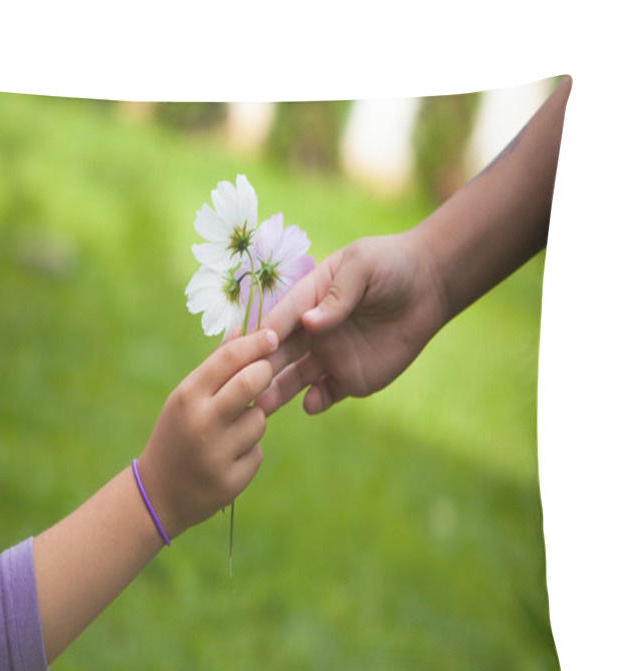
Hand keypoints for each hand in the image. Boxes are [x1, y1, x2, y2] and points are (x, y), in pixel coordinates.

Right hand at [137, 328, 277, 536]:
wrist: (157, 493)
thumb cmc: (176, 433)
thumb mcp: (186, 398)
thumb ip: (216, 365)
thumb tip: (245, 327)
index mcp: (187, 397)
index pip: (229, 359)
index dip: (256, 343)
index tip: (272, 336)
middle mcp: (201, 423)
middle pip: (251, 383)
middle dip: (265, 374)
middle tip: (265, 374)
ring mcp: (217, 455)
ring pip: (259, 421)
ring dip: (254, 420)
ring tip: (229, 431)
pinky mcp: (231, 481)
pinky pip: (257, 452)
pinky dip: (248, 451)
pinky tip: (226, 458)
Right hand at [256, 230, 446, 414]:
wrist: (430, 286)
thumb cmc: (392, 264)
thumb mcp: (362, 266)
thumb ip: (338, 295)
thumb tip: (310, 322)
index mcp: (307, 300)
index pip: (278, 320)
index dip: (261, 336)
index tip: (242, 351)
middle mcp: (311, 332)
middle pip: (278, 354)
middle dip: (259, 369)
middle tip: (239, 386)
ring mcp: (329, 357)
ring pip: (295, 379)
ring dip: (278, 391)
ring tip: (261, 406)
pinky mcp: (350, 378)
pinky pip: (327, 394)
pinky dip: (316, 401)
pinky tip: (311, 404)